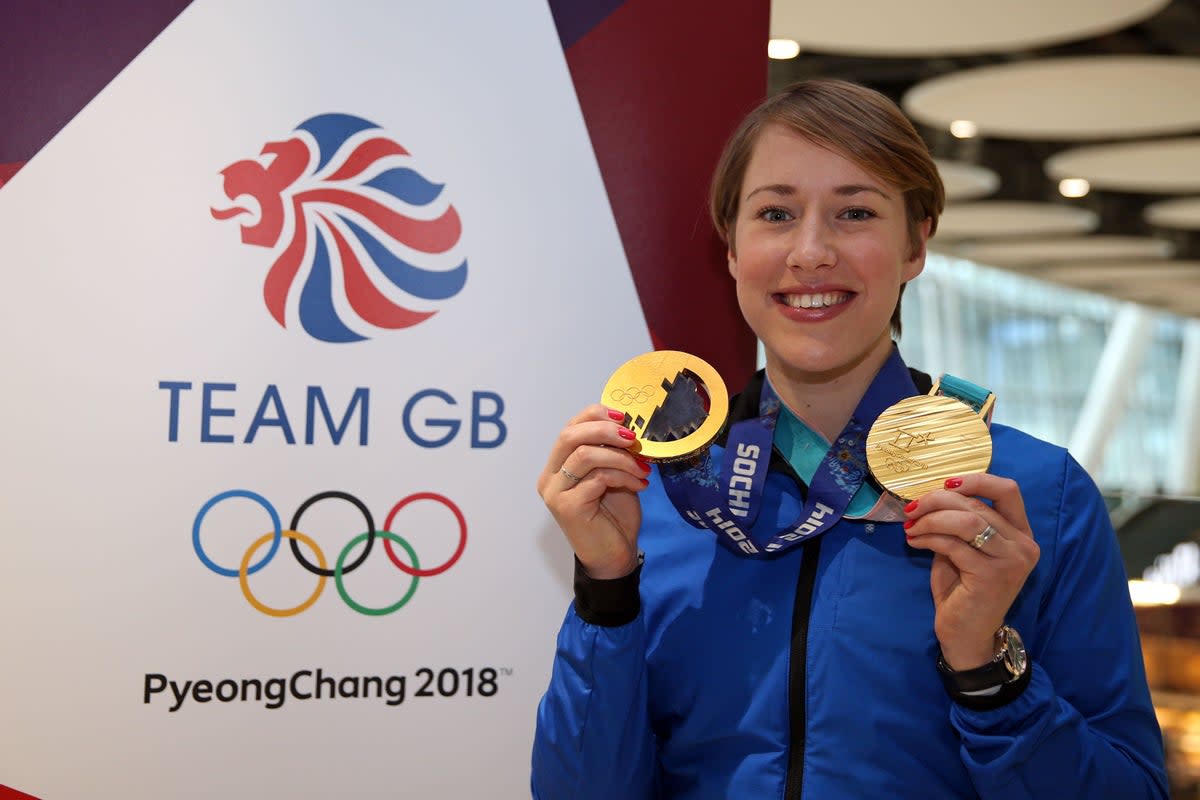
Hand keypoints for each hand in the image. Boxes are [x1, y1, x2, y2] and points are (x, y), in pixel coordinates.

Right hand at [536, 404, 650, 578]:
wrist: (615, 557)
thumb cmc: (614, 516)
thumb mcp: (614, 476)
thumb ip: (611, 452)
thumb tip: (627, 426)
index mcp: (557, 466)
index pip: (569, 428)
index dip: (594, 415)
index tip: (623, 416)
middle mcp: (549, 477)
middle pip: (569, 436)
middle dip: (605, 430)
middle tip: (633, 438)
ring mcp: (555, 492)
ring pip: (585, 455)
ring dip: (621, 458)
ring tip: (642, 468)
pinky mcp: (568, 507)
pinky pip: (598, 478)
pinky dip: (624, 476)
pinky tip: (640, 484)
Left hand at [902, 474, 1039, 669]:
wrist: (966, 634)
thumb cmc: (963, 589)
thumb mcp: (964, 548)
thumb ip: (959, 521)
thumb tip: (930, 495)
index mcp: (1021, 533)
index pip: (1007, 490)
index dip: (975, 480)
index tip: (944, 484)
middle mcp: (1024, 545)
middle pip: (978, 505)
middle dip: (937, 501)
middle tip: (912, 509)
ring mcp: (1011, 562)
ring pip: (967, 521)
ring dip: (931, 519)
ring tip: (911, 527)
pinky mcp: (992, 577)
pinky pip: (954, 545)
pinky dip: (928, 537)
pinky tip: (914, 541)